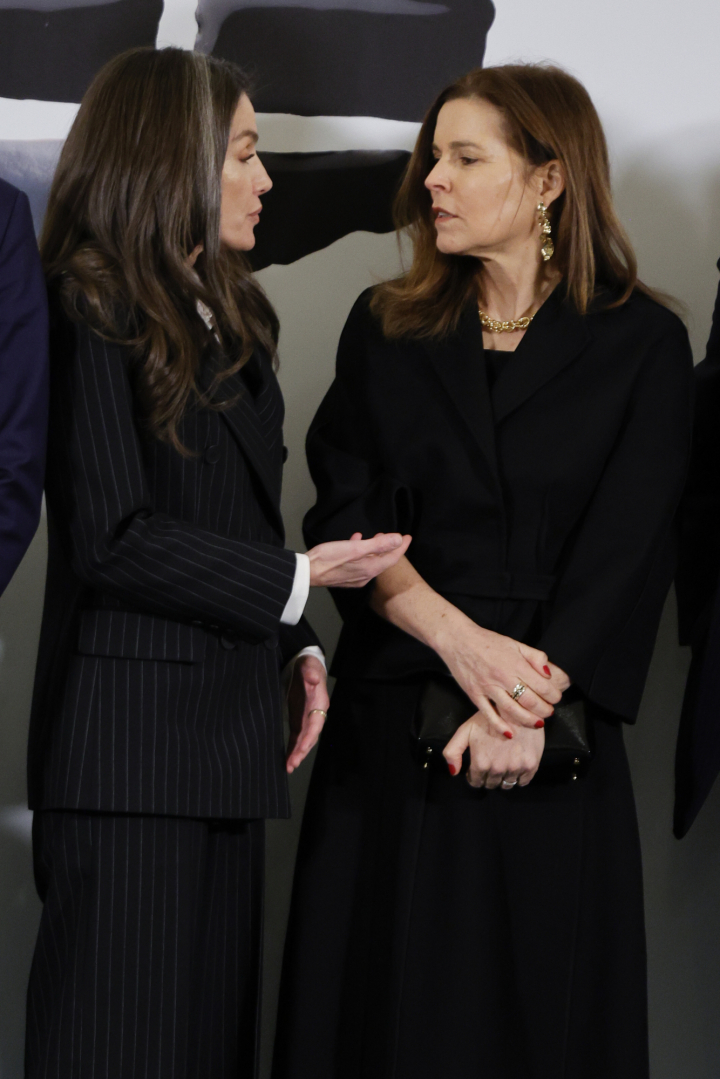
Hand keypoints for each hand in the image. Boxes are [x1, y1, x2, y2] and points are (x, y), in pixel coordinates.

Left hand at [286, 655, 329, 772]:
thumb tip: (314, 679)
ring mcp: (306, 719)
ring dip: (297, 753)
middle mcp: (314, 714)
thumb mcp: (309, 666)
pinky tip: (287, 759)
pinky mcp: (298, 720)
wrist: (305, 666)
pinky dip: (292, 748)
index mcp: (319, 703)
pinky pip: (296, 737)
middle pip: (310, 736)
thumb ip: (311, 672)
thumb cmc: (308, 666)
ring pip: (303, 740)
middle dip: (302, 751)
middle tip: (292, 765)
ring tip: (289, 767)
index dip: (309, 737)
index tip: (301, 748)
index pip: (315, 724)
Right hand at [307, 532, 410, 587]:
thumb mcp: (354, 548)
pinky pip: (360, 563)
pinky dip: (362, 552)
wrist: (307, 573)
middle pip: (383, 560)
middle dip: (390, 548)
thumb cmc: (328, 559)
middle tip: (394, 536)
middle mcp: (365, 576)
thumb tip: (398, 539)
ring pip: (372, 561)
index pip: (392, 557)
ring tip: (376, 536)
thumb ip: (378, 544)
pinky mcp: (345, 576)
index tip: (408, 536)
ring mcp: (355, 577)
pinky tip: (356, 541)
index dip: (401, 546)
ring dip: (376, 549)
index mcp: (369, 569)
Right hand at [435, 616, 567, 736]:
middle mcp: (502, 677)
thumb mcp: (515, 643)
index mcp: (515, 663)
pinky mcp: (475, 695)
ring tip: (537, 723)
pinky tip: (510, 734)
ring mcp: (488, 687)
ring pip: (512, 710)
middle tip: (549, 712)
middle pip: (529, 701)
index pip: (541, 685)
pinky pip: (489, 714)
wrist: (458, 640)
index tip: (555, 698)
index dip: (553, 695)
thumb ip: (535, 656)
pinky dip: (500, 726)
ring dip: (528, 720)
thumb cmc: (488, 642)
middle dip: (544, 710)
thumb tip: (549, 673)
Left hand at [444, 710, 544, 788]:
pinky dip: (519, 778)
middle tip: (491, 763)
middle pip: (491, 785)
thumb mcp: (466, 730)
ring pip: (506, 785)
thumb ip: (453, 751)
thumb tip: (453, 772)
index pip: (475, 782)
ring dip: (503, 778)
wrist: (517, 706)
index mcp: (481, 762)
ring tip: (503, 763)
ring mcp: (515, 768)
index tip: (477, 768)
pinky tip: (515, 766)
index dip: (474, 776)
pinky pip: (523, 782)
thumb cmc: (490, 717)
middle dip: (488, 777)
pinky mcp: (531, 765)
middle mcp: (498, 769)